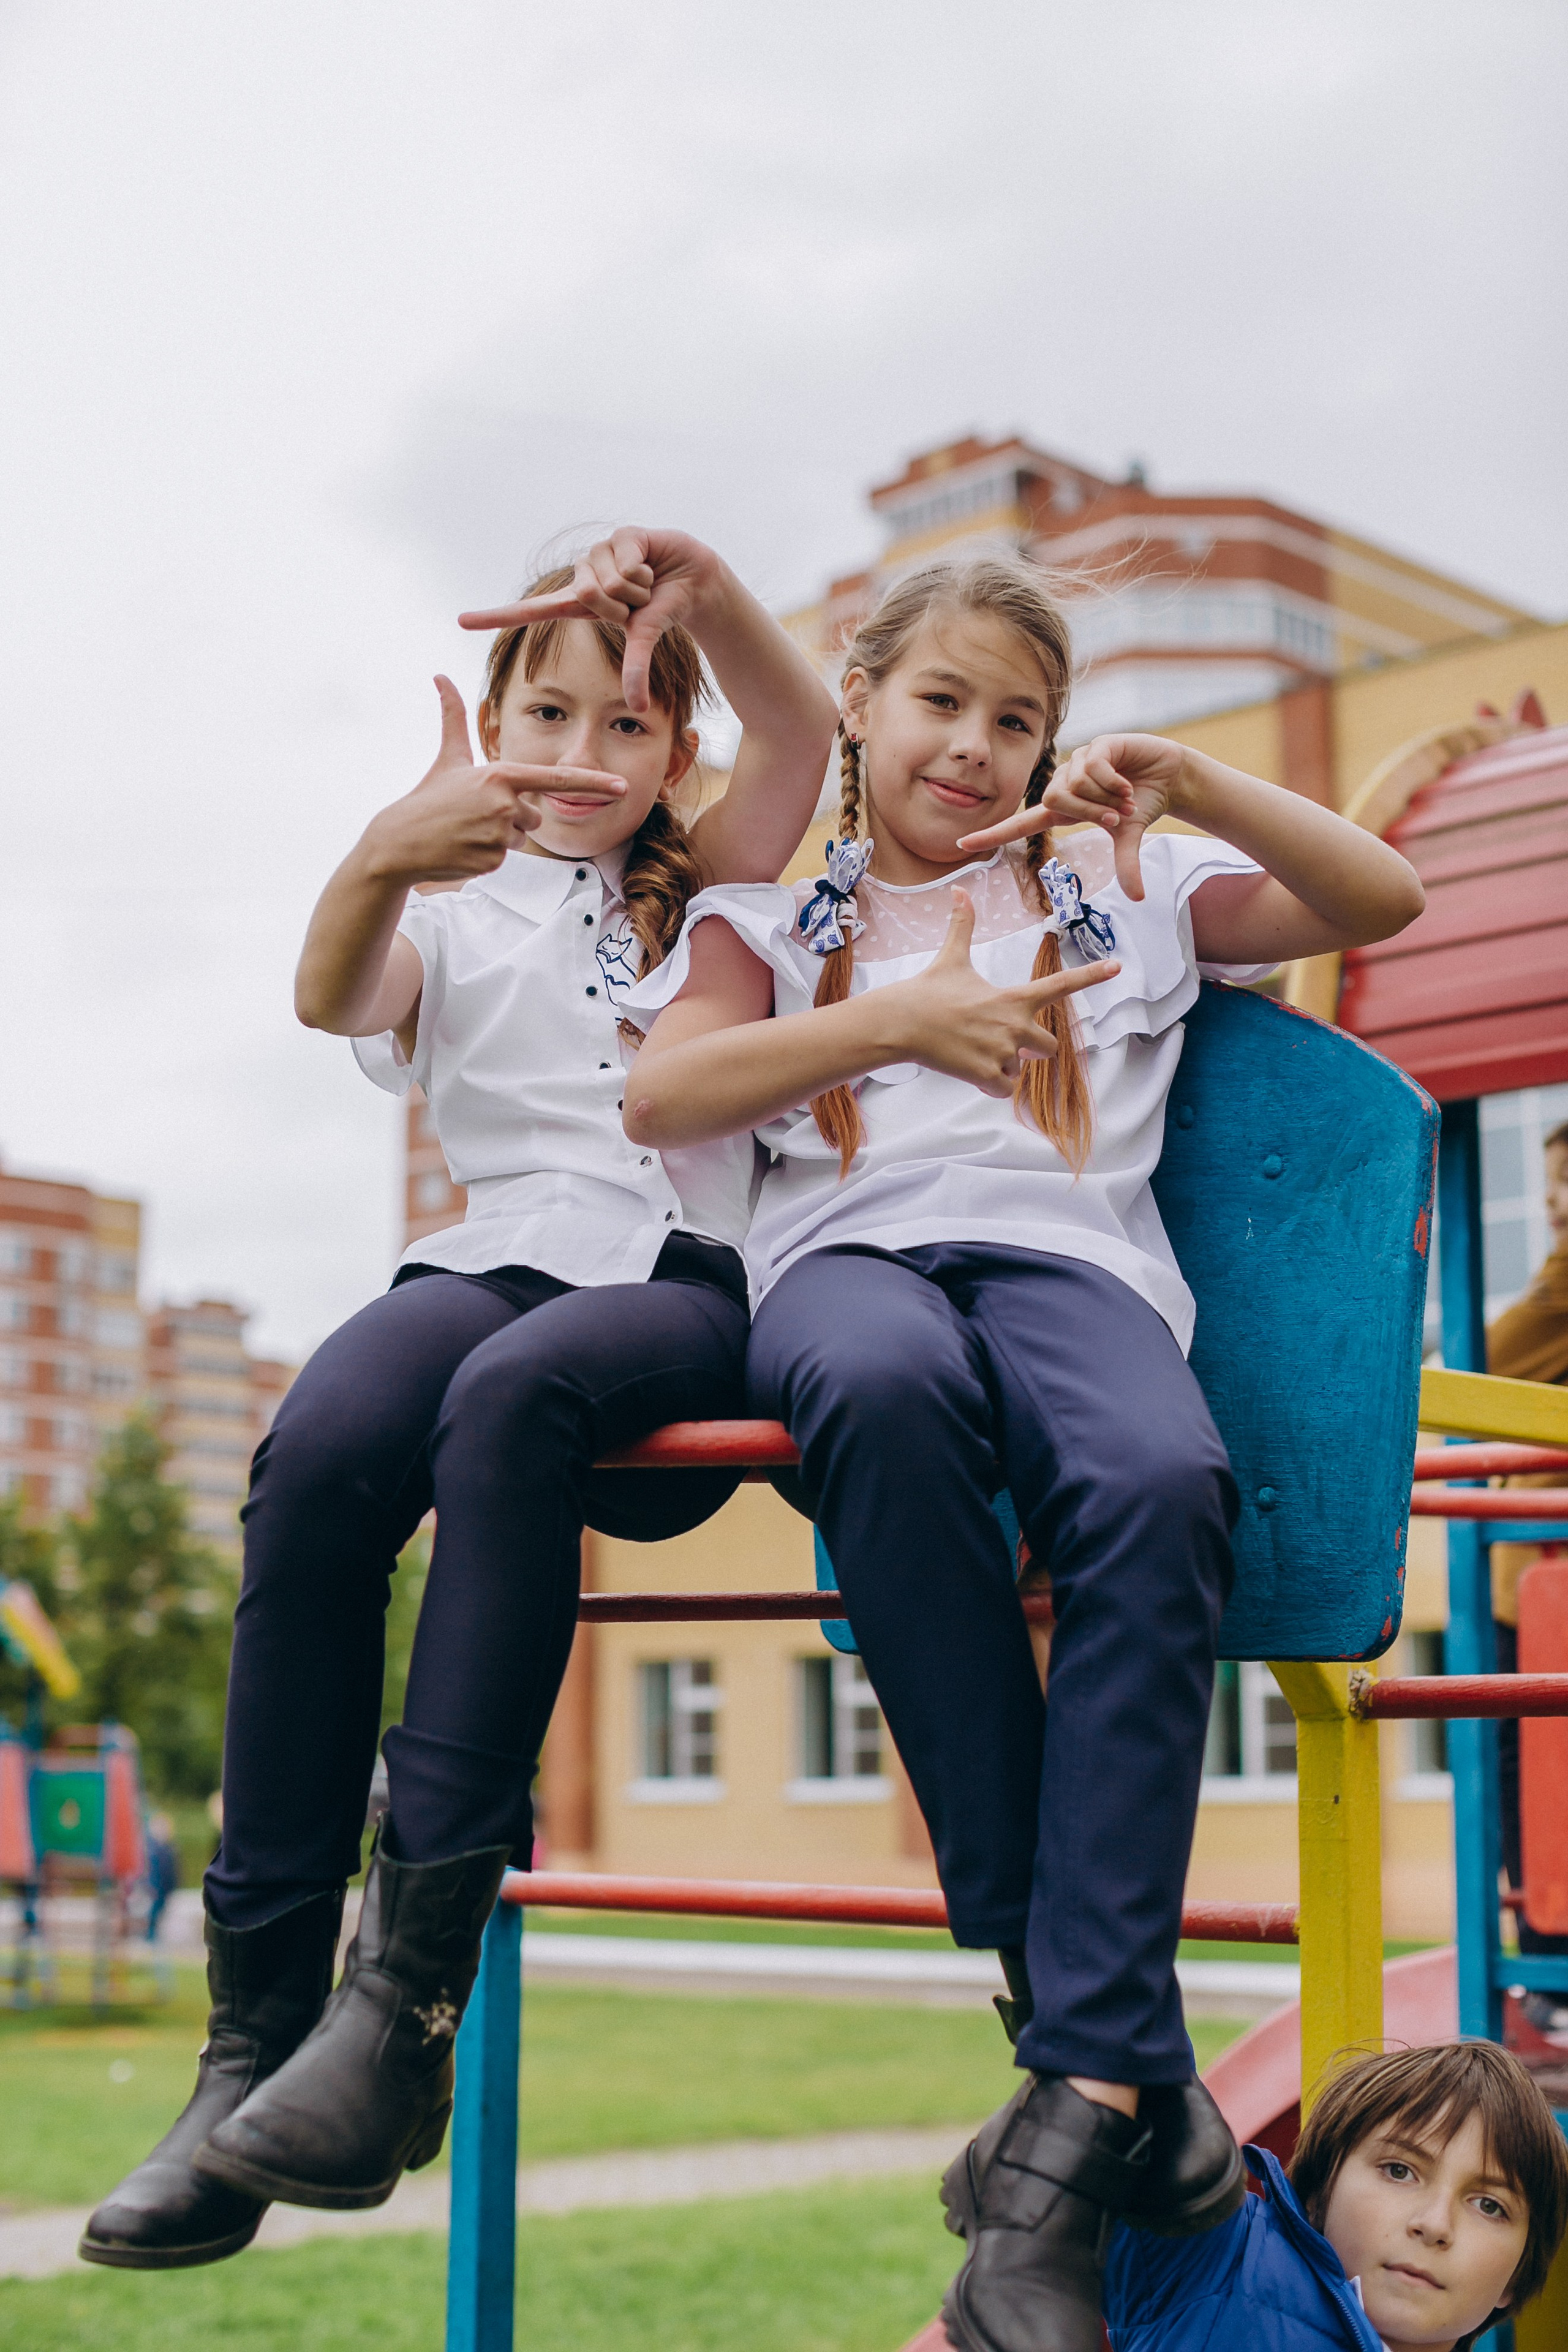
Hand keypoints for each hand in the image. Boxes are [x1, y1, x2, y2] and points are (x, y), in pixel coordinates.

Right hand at [362, 677, 625, 884]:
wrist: (399, 842)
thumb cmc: (427, 797)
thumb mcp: (447, 757)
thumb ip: (454, 717)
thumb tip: (440, 675)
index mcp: (500, 776)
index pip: (556, 780)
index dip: (593, 782)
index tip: (621, 785)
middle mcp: (505, 805)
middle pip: (534, 817)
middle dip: (512, 818)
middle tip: (476, 815)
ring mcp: (500, 835)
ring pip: (520, 838)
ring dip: (500, 837)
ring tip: (468, 830)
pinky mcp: (492, 861)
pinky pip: (506, 858)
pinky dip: (487, 855)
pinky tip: (464, 847)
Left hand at [458, 526, 721, 714]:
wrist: (694, 582)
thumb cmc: (662, 610)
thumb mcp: (645, 639)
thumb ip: (636, 669)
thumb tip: (637, 708)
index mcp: (577, 603)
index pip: (529, 611)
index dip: (496, 616)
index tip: (461, 621)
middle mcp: (582, 577)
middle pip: (586, 595)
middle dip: (620, 605)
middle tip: (636, 601)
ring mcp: (598, 553)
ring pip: (607, 579)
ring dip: (636, 587)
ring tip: (647, 582)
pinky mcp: (620, 535)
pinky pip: (625, 561)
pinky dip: (645, 568)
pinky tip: (652, 560)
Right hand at [888, 891, 1118, 1095]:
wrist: (901, 1022)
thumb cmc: (928, 990)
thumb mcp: (951, 957)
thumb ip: (962, 925)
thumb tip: (959, 889)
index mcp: (1013, 998)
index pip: (1061, 985)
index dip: (1091, 975)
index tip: (1117, 966)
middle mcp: (1014, 1026)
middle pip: (1049, 1047)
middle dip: (1032, 1049)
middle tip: (1003, 1040)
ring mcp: (1001, 1052)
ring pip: (1019, 1069)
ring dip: (1002, 1065)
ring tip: (972, 1049)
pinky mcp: (984, 1074)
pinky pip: (1002, 1089)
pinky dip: (989, 1084)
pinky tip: (968, 1069)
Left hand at [956, 733, 1190, 900]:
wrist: (1169, 775)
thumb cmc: (1142, 804)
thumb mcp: (1129, 836)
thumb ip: (1126, 864)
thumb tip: (1137, 898)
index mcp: (1064, 809)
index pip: (1020, 823)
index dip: (993, 834)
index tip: (961, 844)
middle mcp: (1065, 784)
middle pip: (1051, 799)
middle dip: (1087, 812)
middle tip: (1114, 816)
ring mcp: (1078, 762)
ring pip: (1073, 783)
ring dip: (1104, 796)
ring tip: (1125, 796)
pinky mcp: (1096, 745)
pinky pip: (1092, 766)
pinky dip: (1112, 780)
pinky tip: (1127, 781)